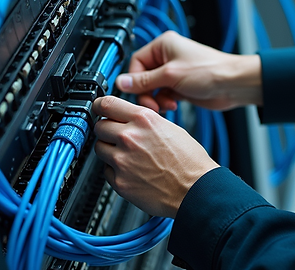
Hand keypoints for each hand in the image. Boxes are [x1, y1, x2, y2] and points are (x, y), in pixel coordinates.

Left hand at [93, 95, 218, 217]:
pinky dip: (115, 171)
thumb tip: (130, 119)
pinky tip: (132, 172)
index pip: (107, 104)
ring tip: (127, 156)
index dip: (100, 106)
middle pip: (99, 126)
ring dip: (109, 150)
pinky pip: (106, 171)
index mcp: (144, 120)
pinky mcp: (119, 181)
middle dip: (107, 130)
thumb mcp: (171, 128)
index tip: (98, 108)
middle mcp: (129, 137)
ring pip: (99, 148)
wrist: (196, 190)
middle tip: (116, 136)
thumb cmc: (189, 161)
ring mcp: (122, 160)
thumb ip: (146, 122)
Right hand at [116, 31, 261, 112]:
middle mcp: (167, 57)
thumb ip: (144, 81)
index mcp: (163, 45)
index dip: (134, 79)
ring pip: (152, 89)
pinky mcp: (180, 86)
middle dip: (146, 93)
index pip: (136, 62)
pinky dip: (165, 102)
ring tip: (166, 105)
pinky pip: (163, 95)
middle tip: (151, 104)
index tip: (134, 93)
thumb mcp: (171, 75)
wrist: (232, 84)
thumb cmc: (210, 70)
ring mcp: (174, 72)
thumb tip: (122, 82)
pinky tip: (173, 105)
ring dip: (156, 99)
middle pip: (143, 78)